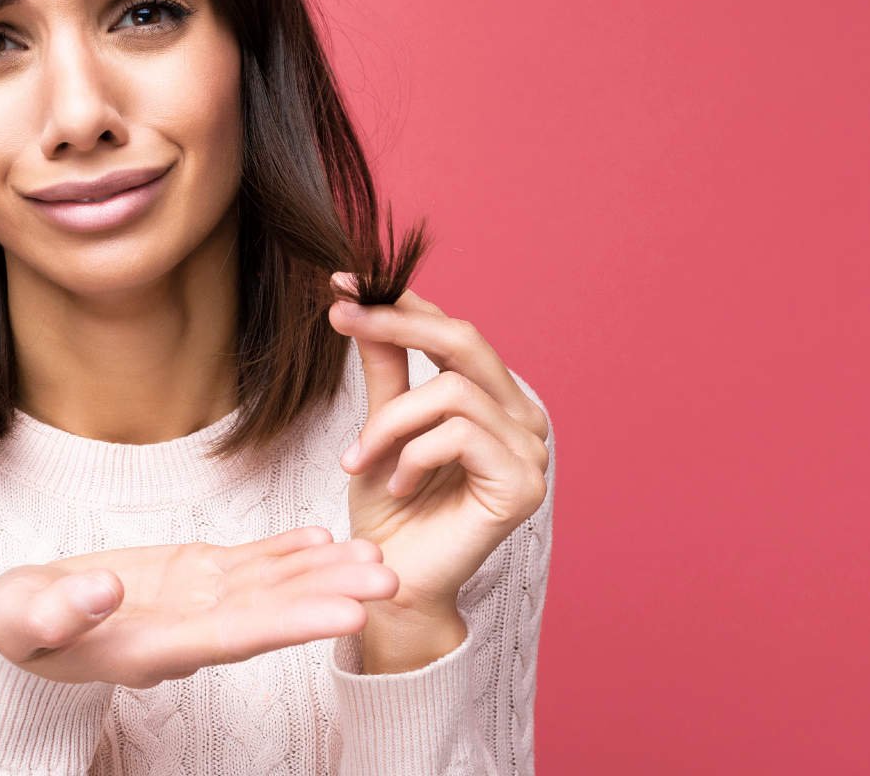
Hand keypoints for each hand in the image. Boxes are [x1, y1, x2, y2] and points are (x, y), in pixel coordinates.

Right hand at [0, 526, 398, 687]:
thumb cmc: (17, 626)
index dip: (291, 625)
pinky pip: (248, 564)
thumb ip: (58, 611)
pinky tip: (326, 539)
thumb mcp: (19, 619)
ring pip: (270, 586)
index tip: (346, 617)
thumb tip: (101, 589)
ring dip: (325, 573)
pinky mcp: (191, 575)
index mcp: (153, 648)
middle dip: (330, 597)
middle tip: (390, 582)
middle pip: (270, 614)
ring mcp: (195, 603)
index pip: (234, 638)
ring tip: (377, 556)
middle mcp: (189, 630)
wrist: (23, 624)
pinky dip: (288, 551)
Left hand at [327, 272, 551, 617]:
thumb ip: (385, 368)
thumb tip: (360, 302)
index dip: (401, 303)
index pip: (453, 332)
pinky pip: (458, 435)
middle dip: (394, 324)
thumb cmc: (389, 513)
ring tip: (360, 461)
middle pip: (464, 340)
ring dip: (389, 423)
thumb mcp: (380, 426)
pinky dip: (412, 455)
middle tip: (338, 318)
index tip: (342, 283)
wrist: (389, 585)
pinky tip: (397, 486)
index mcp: (496, 399)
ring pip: (451, 391)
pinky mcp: (523, 485)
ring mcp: (531, 452)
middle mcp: (524, 418)